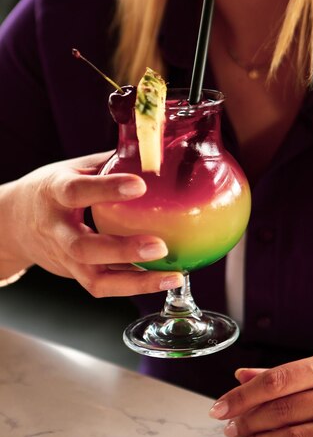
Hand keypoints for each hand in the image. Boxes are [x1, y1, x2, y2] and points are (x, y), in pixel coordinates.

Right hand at [2, 152, 182, 295]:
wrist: (14, 222)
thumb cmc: (53, 189)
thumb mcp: (74, 168)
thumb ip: (110, 163)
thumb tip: (153, 150)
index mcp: (55, 192)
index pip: (77, 191)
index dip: (106, 189)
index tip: (140, 185)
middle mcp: (56, 230)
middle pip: (84, 247)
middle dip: (122, 249)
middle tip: (159, 246)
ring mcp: (64, 257)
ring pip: (95, 278)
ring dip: (136, 281)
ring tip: (172, 276)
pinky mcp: (74, 274)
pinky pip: (104, 286)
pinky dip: (134, 286)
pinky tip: (163, 280)